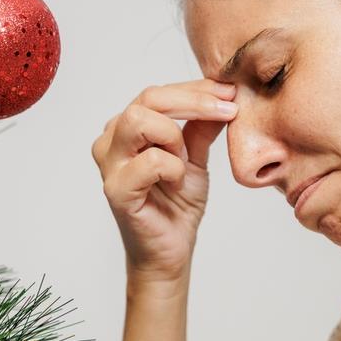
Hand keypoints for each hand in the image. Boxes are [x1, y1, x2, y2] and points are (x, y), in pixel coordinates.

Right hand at [91, 79, 236, 278]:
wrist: (171, 251)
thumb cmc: (176, 205)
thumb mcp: (195, 157)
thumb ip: (202, 126)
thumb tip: (225, 93)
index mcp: (127, 129)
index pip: (157, 94)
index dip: (196, 90)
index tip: (231, 93)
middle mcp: (111, 141)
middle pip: (147, 99)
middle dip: (193, 102)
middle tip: (228, 112)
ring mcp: (109, 165)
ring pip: (139, 120)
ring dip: (175, 136)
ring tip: (186, 160)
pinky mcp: (115, 189)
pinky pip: (150, 161)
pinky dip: (173, 168)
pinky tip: (177, 183)